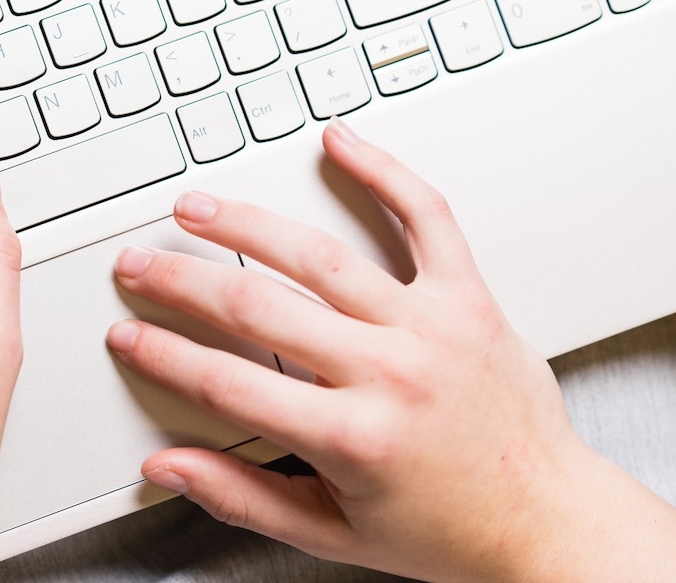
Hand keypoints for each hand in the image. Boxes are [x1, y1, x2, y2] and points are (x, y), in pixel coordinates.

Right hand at [106, 119, 675, 580]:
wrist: (547, 518)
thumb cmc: (447, 530)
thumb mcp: (332, 533)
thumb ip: (241, 498)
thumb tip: (167, 469)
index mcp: (351, 437)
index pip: (226, 384)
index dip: (163, 355)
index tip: (127, 334)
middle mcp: (390, 372)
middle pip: (257, 307)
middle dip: (181, 281)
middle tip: (137, 265)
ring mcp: (431, 326)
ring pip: (319, 255)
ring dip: (247, 224)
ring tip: (196, 209)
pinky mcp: (468, 298)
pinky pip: (427, 218)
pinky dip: (384, 172)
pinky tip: (341, 142)